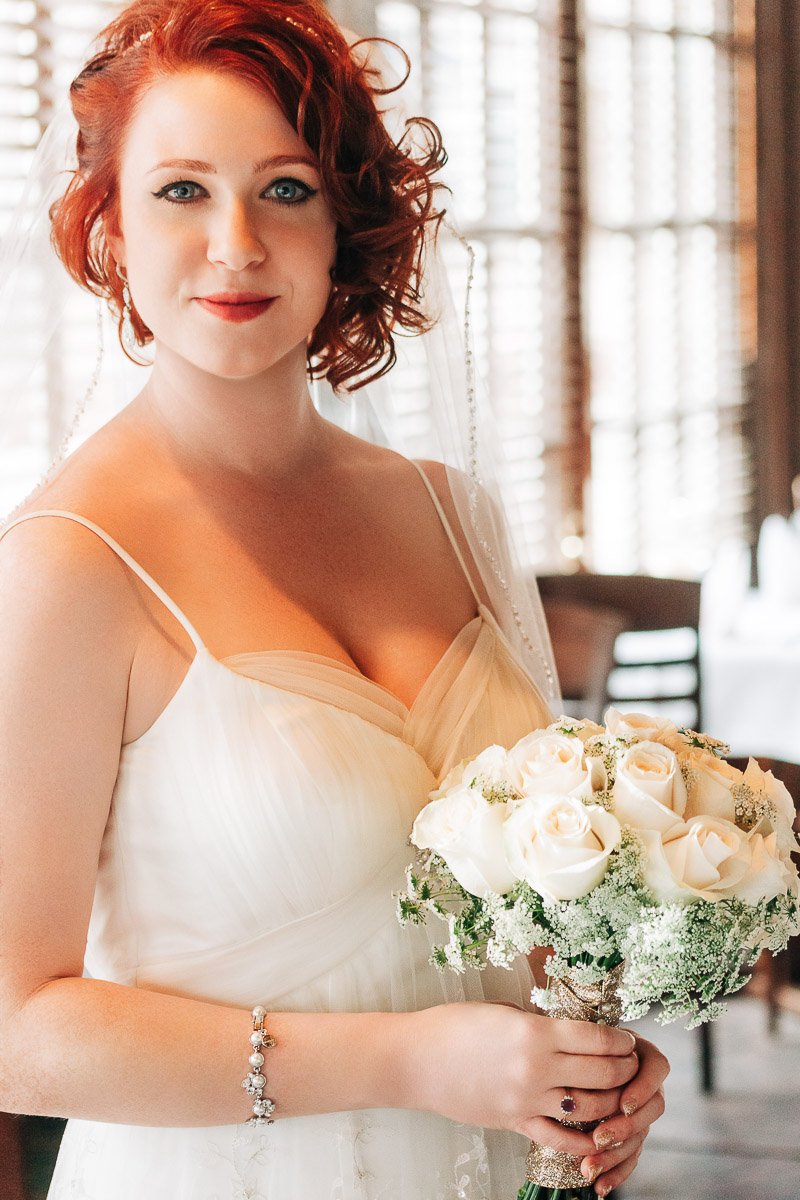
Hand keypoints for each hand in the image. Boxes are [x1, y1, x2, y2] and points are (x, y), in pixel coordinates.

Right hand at [409, 1001, 638, 1157]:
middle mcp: (536, 1069)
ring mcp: (527, 1100)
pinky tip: (597, 1133)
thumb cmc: (454, 1026)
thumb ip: (539, 1023)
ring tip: (617, 1091)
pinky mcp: (515, 1122)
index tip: (627, 1038)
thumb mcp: (502, 1010)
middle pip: (602, 1073)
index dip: (620, 1039)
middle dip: (624, 1067)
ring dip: (611, 1100)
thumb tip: (568, 1029)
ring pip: (589, 1107)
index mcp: (535, 1033)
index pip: (597, 1038)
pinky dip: (583, 1139)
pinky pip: (559, 1137)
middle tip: (631, 1062)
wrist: (416, 1059)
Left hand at [578, 1031, 669, 1196]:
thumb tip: (576, 1060)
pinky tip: (600, 1186)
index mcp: (640, 1052)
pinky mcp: (630, 1134)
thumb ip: (588, 1047)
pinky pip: (630, 1157)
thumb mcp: (582, 1035)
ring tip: (589, 1166)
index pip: (657, 1068)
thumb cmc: (575, 1038)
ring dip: (615, 1155)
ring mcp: (640, 1110)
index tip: (624, 1103)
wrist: (568, 1054)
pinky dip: (615, 1174)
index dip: (644, 1088)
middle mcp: (645, 1082)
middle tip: (599, 1138)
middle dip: (625, 1127)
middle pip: (652, 1108)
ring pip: (639, 1136)